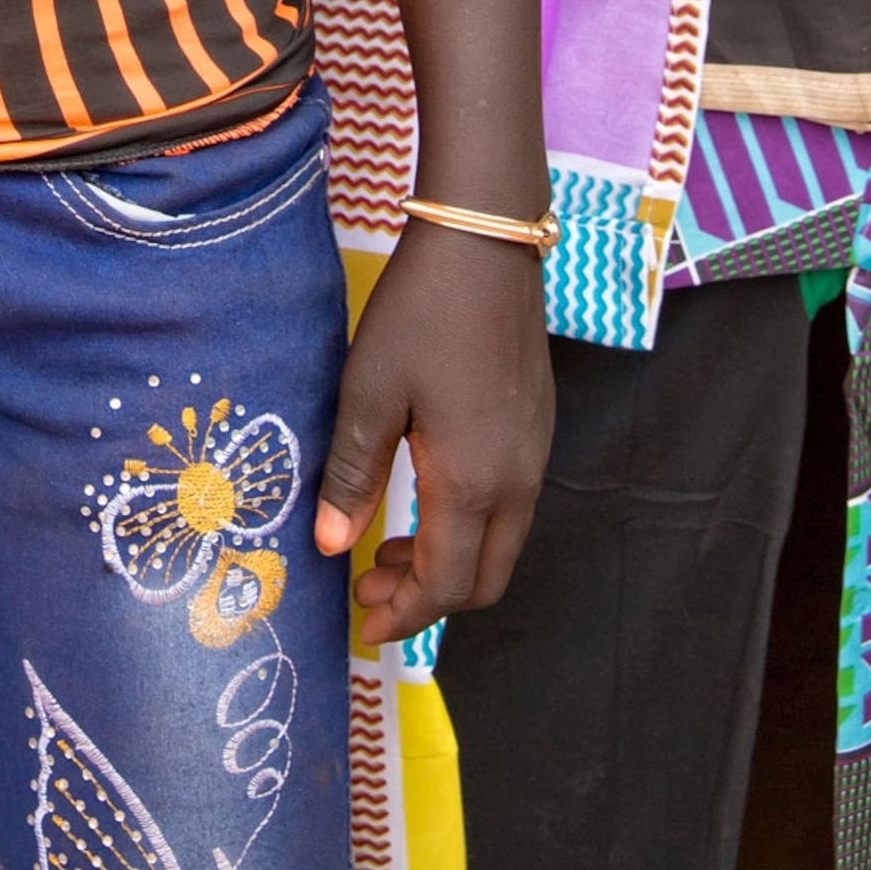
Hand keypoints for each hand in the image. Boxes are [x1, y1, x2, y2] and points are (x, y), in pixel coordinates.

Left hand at [311, 220, 552, 643]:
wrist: (485, 244)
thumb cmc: (419, 315)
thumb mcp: (368, 392)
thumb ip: (352, 476)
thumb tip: (332, 547)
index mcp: (472, 482)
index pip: (446, 586)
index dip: (404, 616)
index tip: (362, 624)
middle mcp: (517, 482)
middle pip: (483, 582)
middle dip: (428, 601)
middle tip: (369, 588)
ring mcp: (535, 456)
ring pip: (501, 546)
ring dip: (450, 563)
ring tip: (388, 546)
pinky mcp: (538, 429)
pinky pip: (511, 508)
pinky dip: (470, 527)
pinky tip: (426, 497)